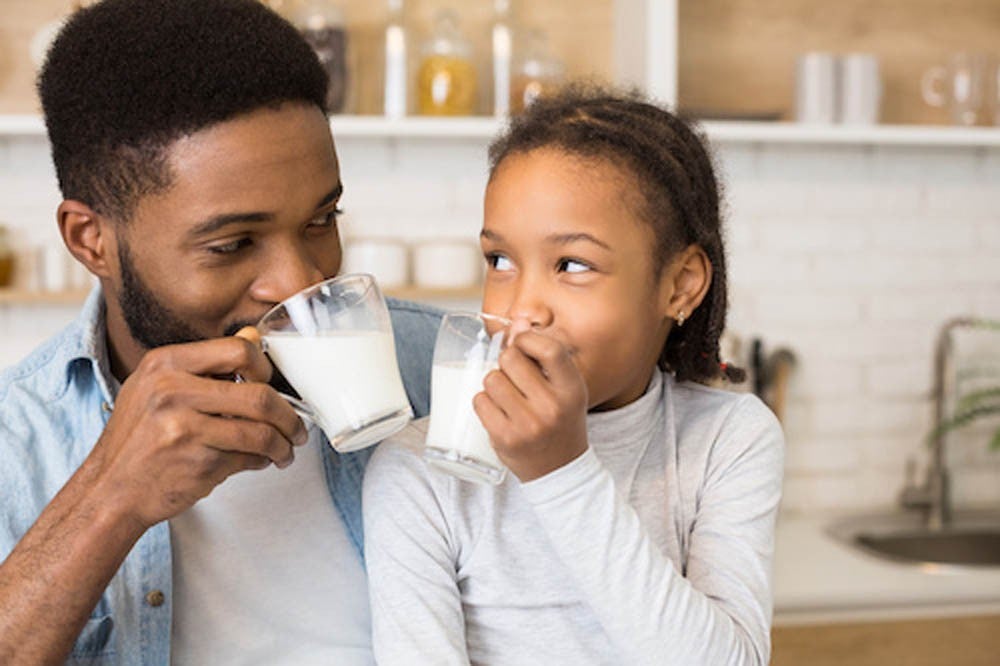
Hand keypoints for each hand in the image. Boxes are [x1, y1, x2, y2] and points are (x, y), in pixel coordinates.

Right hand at [88, 331, 308, 529]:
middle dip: (288, 416)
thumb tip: (253, 336)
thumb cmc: (138, 439)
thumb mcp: (157, 388)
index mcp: (165, 364)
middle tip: (296, 427)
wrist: (109, 491)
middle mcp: (172, 392)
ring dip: (282, 445)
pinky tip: (259, 461)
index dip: (266, 367)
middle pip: (260, 395)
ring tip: (284, 450)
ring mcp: (184, 428)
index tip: (273, 383)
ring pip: (261, 432)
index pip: (238, 350)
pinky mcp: (196, 463)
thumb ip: (206, 365)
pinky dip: (262, 461)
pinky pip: (248, 458)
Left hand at [473, 320, 588, 481]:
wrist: (560, 469)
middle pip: (511, 359)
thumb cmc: (560, 420)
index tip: (522, 344)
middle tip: (513, 376)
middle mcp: (552, 407)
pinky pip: (480, 401)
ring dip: (493, 383)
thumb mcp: (564, 389)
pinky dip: (483, 402)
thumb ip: (544, 356)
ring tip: (506, 396)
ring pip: (491, 379)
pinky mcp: (505, 438)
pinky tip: (497, 411)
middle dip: (506, 361)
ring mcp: (528, 424)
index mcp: (572, 390)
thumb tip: (518, 322)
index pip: (549, 349)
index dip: (528, 338)